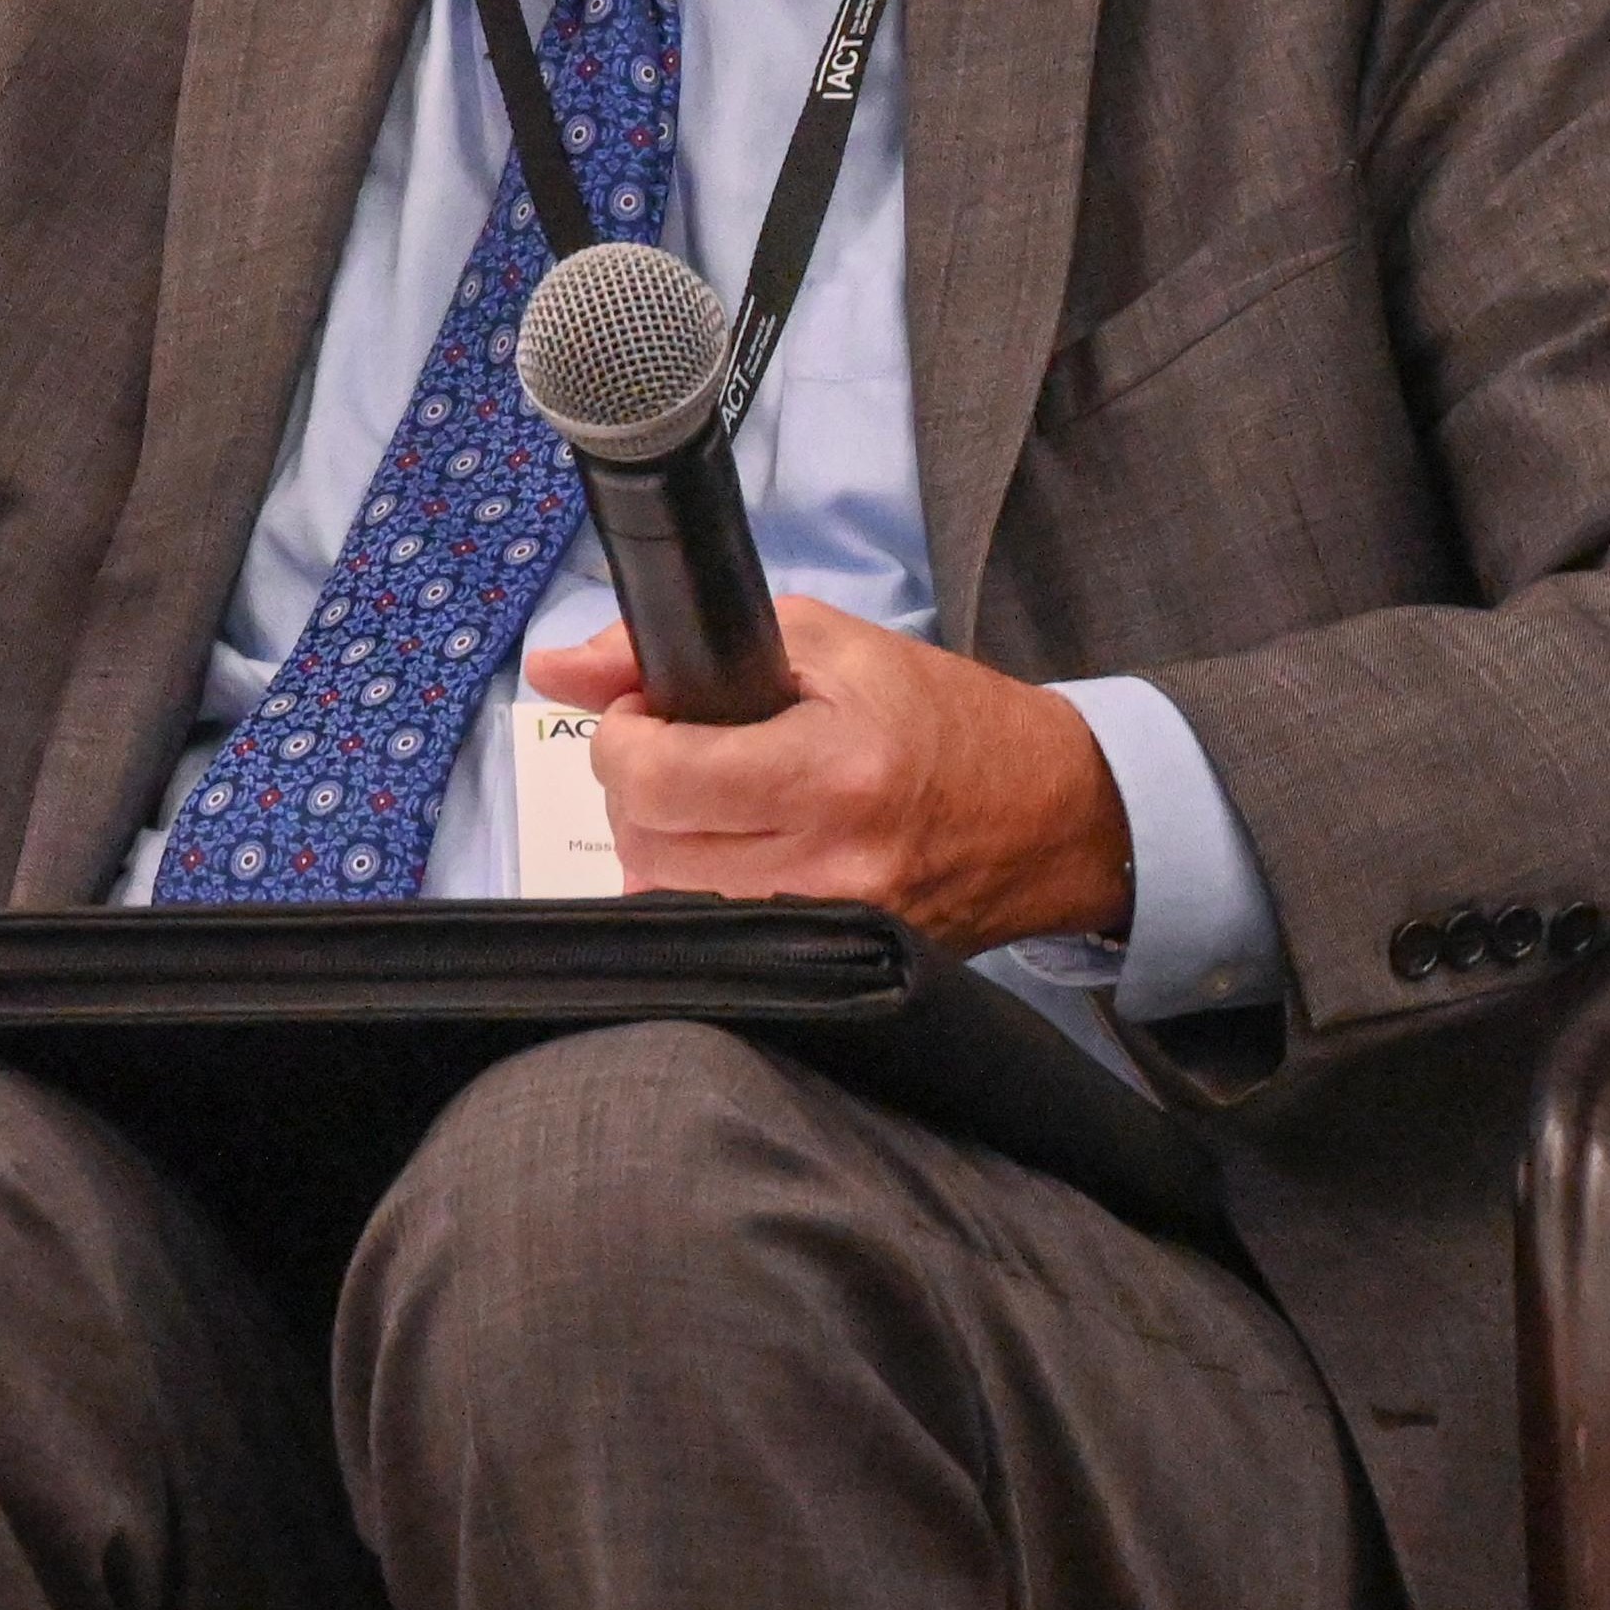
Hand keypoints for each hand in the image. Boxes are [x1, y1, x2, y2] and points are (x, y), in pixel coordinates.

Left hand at [526, 603, 1131, 952]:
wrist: (1055, 813)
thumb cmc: (941, 717)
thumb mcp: (825, 646)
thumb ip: (685, 648)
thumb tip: (555, 665)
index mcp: (831, 770)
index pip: (654, 776)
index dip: (622, 739)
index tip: (646, 717)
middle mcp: (829, 863)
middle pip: (644, 842)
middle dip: (634, 790)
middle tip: (675, 755)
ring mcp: (831, 926)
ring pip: (663, 899)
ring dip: (660, 844)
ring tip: (708, 804)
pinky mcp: (833, 963)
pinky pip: (711, 938)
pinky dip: (696, 892)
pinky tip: (733, 854)